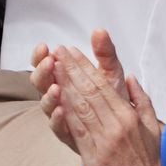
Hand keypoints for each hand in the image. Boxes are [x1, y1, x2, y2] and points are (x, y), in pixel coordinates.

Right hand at [31, 30, 128, 153]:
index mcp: (62, 77)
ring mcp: (60, 115)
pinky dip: (57, 118)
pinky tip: (61, 110)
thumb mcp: (110, 73)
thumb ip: (105, 53)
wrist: (125, 131)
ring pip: (45, 104)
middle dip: (42, 71)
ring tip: (55, 86)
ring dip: (48, 94)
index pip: (44, 62)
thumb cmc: (113, 99)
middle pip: (39, 82)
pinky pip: (57, 127)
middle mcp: (57, 95)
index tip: (45, 46)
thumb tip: (100, 30)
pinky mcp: (67, 134)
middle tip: (49, 62)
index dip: (41, 55)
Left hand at [54, 44, 163, 165]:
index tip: (73, 51)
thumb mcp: (152, 128)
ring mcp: (104, 141)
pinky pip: (76, 130)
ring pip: (80, 106)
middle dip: (71, 68)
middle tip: (59, 51)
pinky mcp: (93, 158)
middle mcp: (116, 125)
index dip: (85, 65)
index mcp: (128, 115)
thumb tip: (132, 78)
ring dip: (64, 84)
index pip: (102, 84)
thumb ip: (142, 100)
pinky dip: (64, 111)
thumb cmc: (147, 161)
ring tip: (53, 67)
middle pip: (89, 91)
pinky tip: (55, 97)